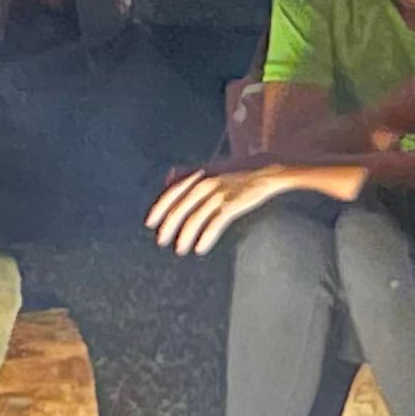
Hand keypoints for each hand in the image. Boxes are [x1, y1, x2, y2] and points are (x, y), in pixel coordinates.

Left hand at [149, 160, 294, 255]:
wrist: (265, 170)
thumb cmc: (235, 170)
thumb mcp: (209, 166)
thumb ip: (187, 172)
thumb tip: (167, 179)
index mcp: (197, 174)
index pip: (171, 192)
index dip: (158, 208)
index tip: (149, 223)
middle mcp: (204, 182)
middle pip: (180, 208)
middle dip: (168, 227)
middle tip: (161, 242)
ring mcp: (218, 194)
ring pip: (195, 219)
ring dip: (185, 237)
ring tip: (180, 249)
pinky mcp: (232, 204)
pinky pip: (214, 224)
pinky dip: (205, 238)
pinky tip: (200, 248)